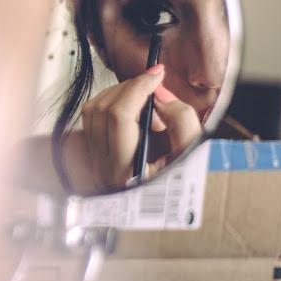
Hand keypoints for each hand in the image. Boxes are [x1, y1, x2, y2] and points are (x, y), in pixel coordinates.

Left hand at [73, 66, 201, 190]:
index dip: (138, 88)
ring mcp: (92, 159)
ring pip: (93, 109)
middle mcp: (102, 166)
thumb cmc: (175, 184)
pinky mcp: (90, 151)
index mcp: (125, 171)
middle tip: (154, 88)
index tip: (157, 75)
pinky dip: (111, 102)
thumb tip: (160, 94)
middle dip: (130, 88)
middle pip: (103, 109)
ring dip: (120, 94)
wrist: (159, 205)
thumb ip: (182, 123)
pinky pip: (91, 115)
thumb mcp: (190, 156)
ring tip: (147, 104)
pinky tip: (133, 110)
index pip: (120, 116)